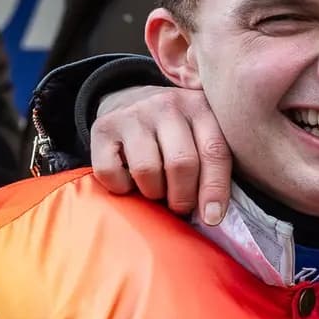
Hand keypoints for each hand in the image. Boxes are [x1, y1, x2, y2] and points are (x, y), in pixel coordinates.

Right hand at [90, 84, 230, 223]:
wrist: (127, 101)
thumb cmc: (173, 132)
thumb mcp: (200, 134)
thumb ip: (214, 162)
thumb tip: (213, 214)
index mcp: (199, 107)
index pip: (214, 151)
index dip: (215, 189)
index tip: (212, 217)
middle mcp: (167, 105)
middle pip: (181, 164)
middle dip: (183, 197)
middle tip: (180, 205)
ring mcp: (134, 114)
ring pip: (146, 170)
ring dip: (153, 192)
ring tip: (156, 189)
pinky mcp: (104, 127)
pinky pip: (112, 173)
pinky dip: (122, 187)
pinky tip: (129, 180)